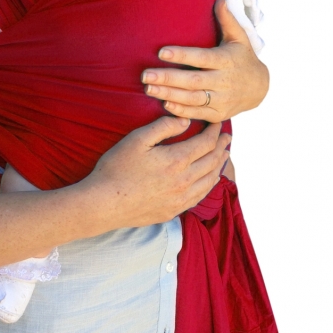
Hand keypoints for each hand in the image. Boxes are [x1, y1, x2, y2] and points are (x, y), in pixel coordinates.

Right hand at [82, 116, 230, 228]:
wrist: (105, 203)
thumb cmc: (117, 168)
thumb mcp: (137, 139)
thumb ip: (163, 127)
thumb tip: (185, 121)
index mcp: (177, 161)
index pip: (205, 143)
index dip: (214, 132)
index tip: (218, 123)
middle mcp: (185, 181)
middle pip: (212, 161)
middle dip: (221, 146)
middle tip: (227, 137)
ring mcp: (181, 199)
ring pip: (210, 180)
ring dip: (219, 165)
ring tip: (224, 155)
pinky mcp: (174, 211)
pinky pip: (200, 196)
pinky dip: (210, 184)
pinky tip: (209, 180)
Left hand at [140, 0, 268, 121]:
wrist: (260, 88)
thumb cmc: (243, 57)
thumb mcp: (239, 38)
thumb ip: (227, 20)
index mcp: (226, 60)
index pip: (201, 58)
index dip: (182, 56)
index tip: (161, 52)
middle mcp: (224, 81)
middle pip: (193, 81)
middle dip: (168, 78)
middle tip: (145, 75)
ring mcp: (222, 100)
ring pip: (192, 99)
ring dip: (169, 94)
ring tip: (148, 89)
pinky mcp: (219, 114)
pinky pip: (197, 114)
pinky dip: (181, 111)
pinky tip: (164, 103)